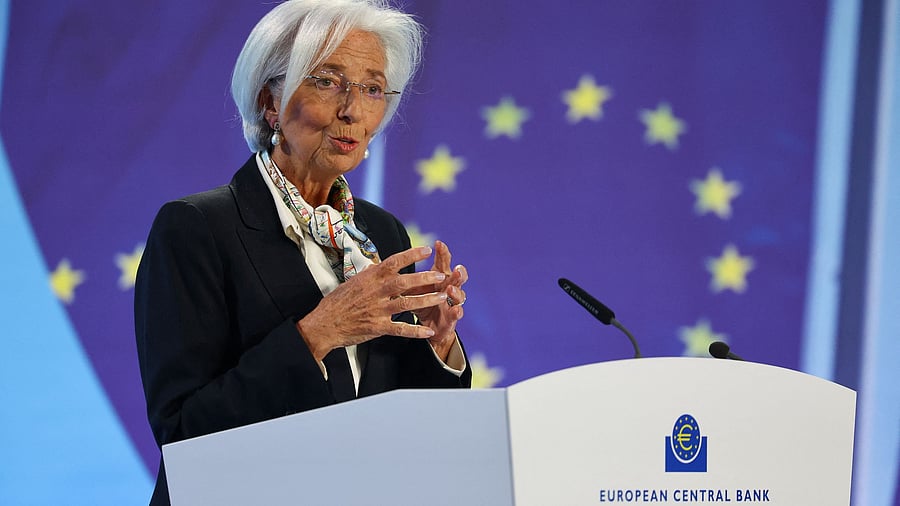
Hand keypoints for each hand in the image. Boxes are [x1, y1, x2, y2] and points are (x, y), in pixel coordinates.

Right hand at [296, 246, 448, 360]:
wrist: (325, 324)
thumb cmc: (337, 302)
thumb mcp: (352, 281)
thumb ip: (368, 274)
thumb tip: (376, 265)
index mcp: (370, 277)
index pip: (394, 262)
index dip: (412, 255)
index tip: (427, 250)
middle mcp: (376, 291)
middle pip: (404, 282)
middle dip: (424, 278)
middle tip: (441, 276)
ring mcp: (378, 309)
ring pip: (407, 303)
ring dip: (426, 300)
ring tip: (442, 298)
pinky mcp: (378, 327)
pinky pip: (401, 329)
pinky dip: (416, 331)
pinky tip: (429, 331)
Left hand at [407, 240, 467, 360]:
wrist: (428, 328)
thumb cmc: (420, 304)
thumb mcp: (412, 289)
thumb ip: (408, 277)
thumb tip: (393, 261)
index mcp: (439, 279)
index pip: (442, 263)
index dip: (442, 253)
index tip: (438, 244)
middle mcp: (449, 288)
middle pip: (456, 277)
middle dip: (458, 272)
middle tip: (456, 268)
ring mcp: (452, 303)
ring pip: (459, 295)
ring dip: (457, 291)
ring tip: (451, 289)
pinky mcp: (452, 318)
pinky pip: (456, 314)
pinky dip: (457, 312)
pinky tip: (456, 310)